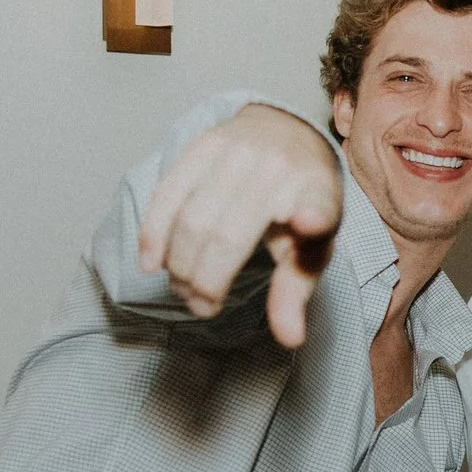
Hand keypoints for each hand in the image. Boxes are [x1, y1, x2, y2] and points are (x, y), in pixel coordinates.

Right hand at [137, 104, 341, 347]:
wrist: (286, 132)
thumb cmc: (301, 202)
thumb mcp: (312, 246)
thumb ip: (295, 290)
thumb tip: (289, 339)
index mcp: (317, 193)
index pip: (319, 206)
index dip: (314, 216)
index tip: (308, 224)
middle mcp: (278, 166)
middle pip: (226, 235)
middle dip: (205, 282)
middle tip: (201, 307)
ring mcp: (238, 150)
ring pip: (191, 218)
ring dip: (179, 264)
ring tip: (183, 289)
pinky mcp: (203, 144)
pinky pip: (167, 193)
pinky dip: (153, 233)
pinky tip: (151, 263)